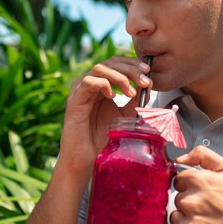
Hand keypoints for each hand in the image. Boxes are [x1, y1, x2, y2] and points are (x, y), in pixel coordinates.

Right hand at [58, 56, 151, 179]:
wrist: (87, 161)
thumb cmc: (102, 139)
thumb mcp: (126, 116)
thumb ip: (135, 100)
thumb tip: (148, 84)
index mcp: (102, 85)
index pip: (117, 64)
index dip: (133, 64)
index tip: (148, 71)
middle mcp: (90, 85)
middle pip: (110, 62)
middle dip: (130, 68)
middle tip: (144, 80)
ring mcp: (80, 91)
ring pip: (100, 68)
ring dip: (120, 76)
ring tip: (131, 92)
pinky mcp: (74, 101)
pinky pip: (88, 82)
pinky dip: (103, 84)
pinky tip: (113, 96)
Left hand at [170, 146, 222, 223]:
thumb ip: (202, 156)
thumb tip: (180, 158)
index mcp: (198, 181)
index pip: (178, 180)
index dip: (190, 186)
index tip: (202, 194)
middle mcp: (191, 203)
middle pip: (177, 200)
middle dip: (191, 203)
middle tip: (209, 209)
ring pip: (175, 220)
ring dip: (187, 222)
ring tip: (207, 223)